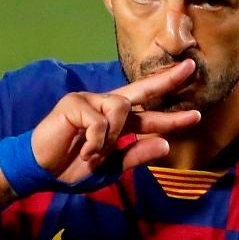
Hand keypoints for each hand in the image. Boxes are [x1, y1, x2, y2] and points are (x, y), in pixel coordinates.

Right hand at [30, 59, 200, 184]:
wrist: (42, 171)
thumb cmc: (73, 167)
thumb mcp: (110, 168)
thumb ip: (135, 155)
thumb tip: (165, 145)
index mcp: (117, 122)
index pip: (149, 113)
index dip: (172, 115)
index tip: (196, 115)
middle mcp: (107, 105)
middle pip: (141, 89)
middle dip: (167, 80)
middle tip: (190, 68)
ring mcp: (90, 101)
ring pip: (121, 107)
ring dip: (113, 136)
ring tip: (96, 153)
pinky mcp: (74, 103)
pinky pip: (99, 121)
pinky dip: (96, 142)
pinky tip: (85, 151)